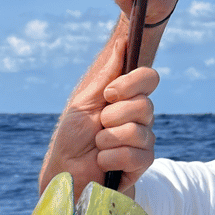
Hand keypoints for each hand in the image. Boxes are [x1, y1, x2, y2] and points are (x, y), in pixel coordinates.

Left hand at [41, 66, 157, 196]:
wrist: (65, 171)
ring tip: (97, 147)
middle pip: (145, 105)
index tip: (109, 94)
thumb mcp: (85, 102)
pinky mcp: (141, 165)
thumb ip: (106, 76)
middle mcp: (141, 118)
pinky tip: (102, 162)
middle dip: (112, 117)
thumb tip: (122, 43)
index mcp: (128, 99)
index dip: (132, 83)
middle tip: (98, 127)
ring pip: (138, 131)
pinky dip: (111, 157)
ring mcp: (143, 141)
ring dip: (108, 139)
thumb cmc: (72, 138)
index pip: (149, 78)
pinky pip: (135, 155)